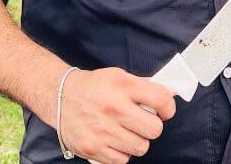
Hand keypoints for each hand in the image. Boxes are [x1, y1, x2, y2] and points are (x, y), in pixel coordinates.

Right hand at [56, 67, 175, 163]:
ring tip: (125, 131)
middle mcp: (113, 108)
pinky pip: (123, 160)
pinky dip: (121, 153)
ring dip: (137, 141)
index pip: (161, 99)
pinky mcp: (93, 148)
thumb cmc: (94, 87)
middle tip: (142, 122)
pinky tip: (114, 140)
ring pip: (141, 147)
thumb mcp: (119, 76)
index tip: (164, 111)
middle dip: (152, 127)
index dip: (168, 107)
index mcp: (122, 86)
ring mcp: (103, 130)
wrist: (61, 97)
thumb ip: (143, 86)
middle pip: (154, 129)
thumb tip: (169, 96)